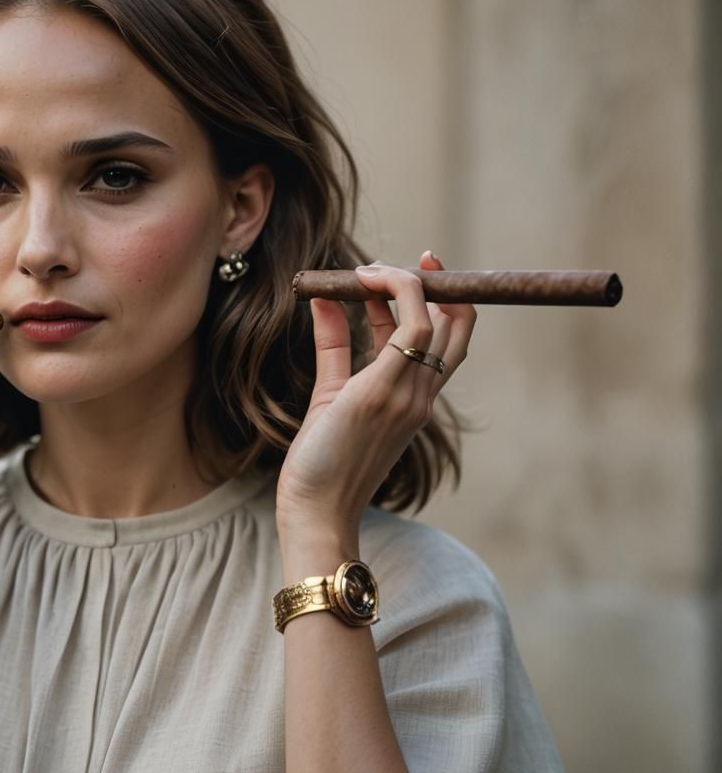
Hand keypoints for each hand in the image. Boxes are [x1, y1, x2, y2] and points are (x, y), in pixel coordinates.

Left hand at [275, 251, 476, 549]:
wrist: (315, 509)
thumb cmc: (321, 460)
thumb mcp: (332, 392)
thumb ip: (333, 346)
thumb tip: (324, 300)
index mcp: (416, 400)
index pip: (447, 340)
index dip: (438, 301)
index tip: (412, 272)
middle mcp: (422, 396)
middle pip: (458, 325)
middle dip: (435, 283)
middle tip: (399, 262)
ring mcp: (408, 394)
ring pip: (432, 318)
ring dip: (403, 281)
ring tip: (366, 271)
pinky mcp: (382, 391)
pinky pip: (409, 326)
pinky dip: (391, 291)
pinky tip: (358, 280)